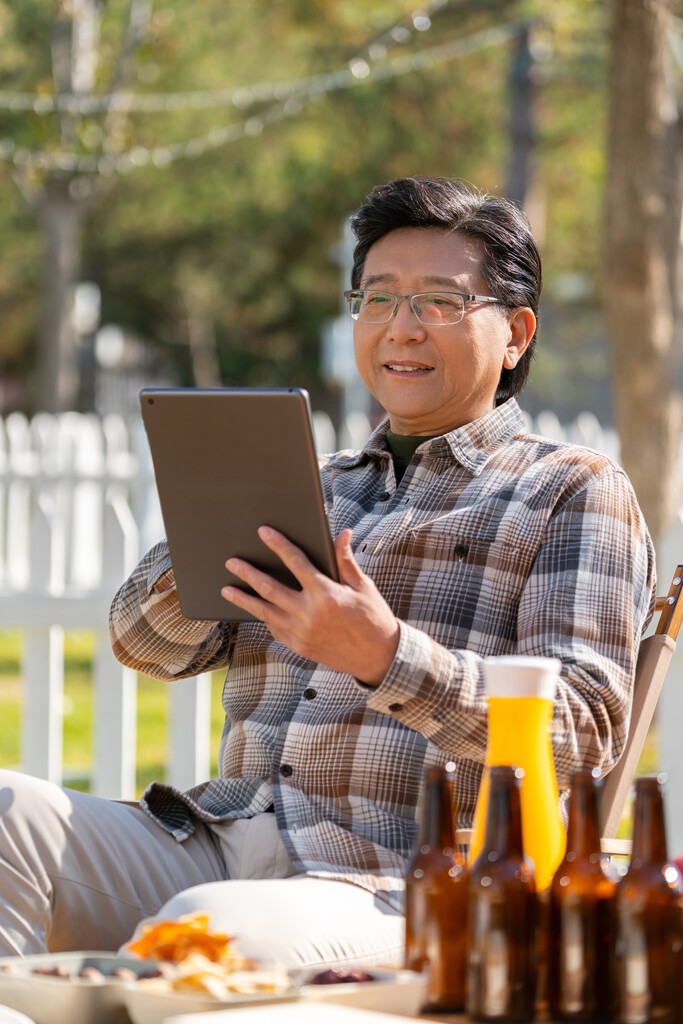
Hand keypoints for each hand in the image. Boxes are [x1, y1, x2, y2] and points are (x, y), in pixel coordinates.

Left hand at [221, 527, 399, 685]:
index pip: (296, 562)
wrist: (378, 658)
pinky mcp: (299, 647)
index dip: (278, 544)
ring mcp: (301, 633)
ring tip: (227, 589)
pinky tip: (253, 608)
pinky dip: (262, 617)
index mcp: (326, 594)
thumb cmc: (373, 618)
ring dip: (244, 599)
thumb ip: (345, 560)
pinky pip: (274, 628)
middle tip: (232, 562)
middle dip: (248, 573)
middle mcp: (309, 614)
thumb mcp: (362, 586)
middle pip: (270, 588)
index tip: (263, 532)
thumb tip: (342, 533)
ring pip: (264, 612)